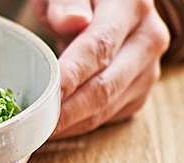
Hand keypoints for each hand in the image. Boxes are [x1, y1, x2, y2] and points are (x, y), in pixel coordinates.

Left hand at [33, 0, 169, 138]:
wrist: (104, 4)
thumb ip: (66, 2)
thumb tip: (73, 21)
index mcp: (132, 6)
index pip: (98, 48)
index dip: (70, 77)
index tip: (44, 98)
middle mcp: (149, 38)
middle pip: (106, 85)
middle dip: (67, 111)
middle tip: (34, 125)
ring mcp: (149, 67)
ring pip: (109, 106)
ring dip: (71, 123)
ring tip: (38, 129)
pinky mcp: (141, 89)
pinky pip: (110, 115)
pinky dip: (81, 124)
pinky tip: (57, 125)